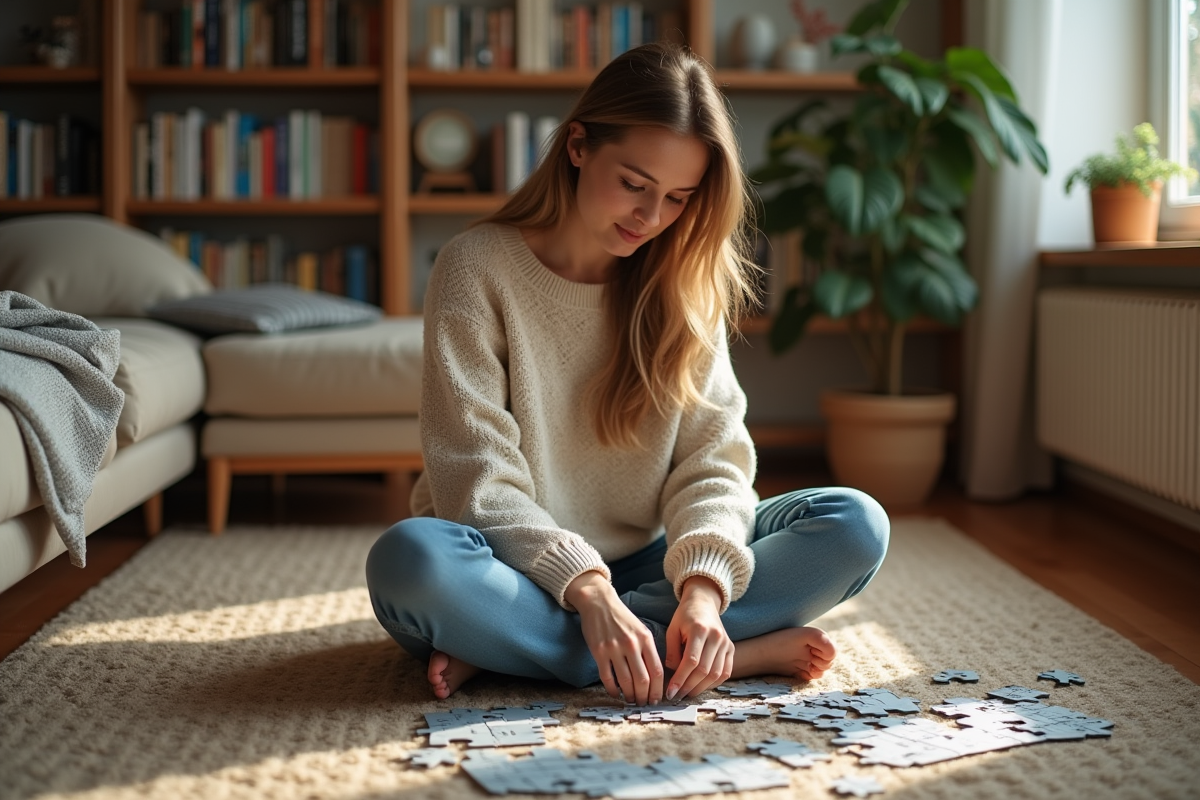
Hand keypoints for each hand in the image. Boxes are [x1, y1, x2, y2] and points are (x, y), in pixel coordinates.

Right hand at [565, 570, 663, 705]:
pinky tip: (616, 694)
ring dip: (630, 695)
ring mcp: (614, 648)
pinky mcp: (598, 652)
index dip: (658, 690)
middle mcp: (631, 644)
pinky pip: (607, 677)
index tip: (657, 700)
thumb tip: (656, 676)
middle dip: (644, 696)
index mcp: (645, 639)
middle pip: (642, 679)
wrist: (599, 603)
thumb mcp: (641, 629)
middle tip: (644, 704)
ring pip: (626, 681)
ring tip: (631, 700)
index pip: (657, 671)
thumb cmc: (622, 618)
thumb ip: (648, 650)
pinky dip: (613, 690)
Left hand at [664, 576, 733, 699]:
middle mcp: (716, 636)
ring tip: (687, 693)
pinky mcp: (731, 648)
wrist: (704, 603)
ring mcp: (726, 643)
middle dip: (689, 686)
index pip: (691, 660)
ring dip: (701, 688)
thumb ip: (671, 651)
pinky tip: (701, 686)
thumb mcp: (672, 629)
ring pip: (716, 674)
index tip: (670, 691)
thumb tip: (672, 675)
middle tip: (677, 696)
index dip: (680, 679)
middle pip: (704, 670)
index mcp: (699, 629)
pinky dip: (714, 683)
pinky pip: (726, 672)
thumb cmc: (685, 616)